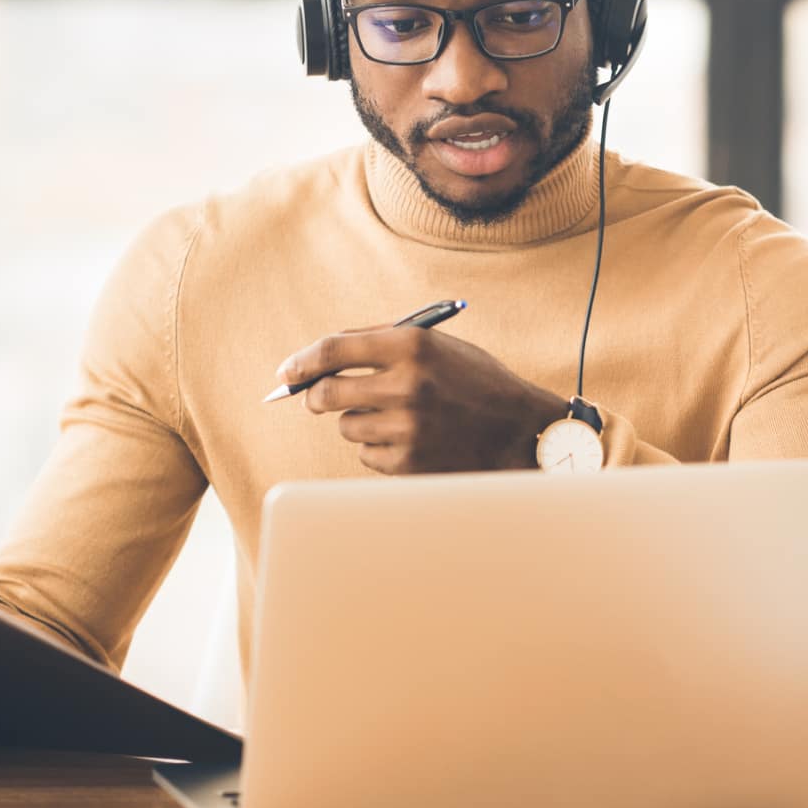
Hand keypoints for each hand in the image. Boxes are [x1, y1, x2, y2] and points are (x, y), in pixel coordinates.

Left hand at [280, 326, 565, 474]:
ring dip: (360, 423)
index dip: (302, 361)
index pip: (333, 349)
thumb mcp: (437, 347)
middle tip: (317, 398)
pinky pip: (367, 456)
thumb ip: (381, 345)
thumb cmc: (473, 382)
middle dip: (316, 396)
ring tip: (397, 419)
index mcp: (412, 345)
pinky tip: (413, 441)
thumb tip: (316, 359)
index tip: (286, 371)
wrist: (521, 432)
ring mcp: (407, 426)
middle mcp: (406, 384)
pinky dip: (380, 449)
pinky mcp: (409, 461)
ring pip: (347, 428)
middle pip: (327, 393)